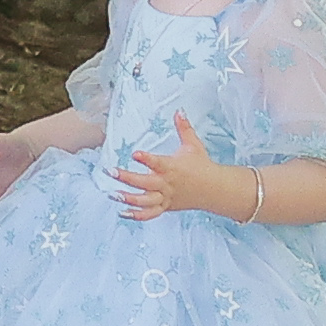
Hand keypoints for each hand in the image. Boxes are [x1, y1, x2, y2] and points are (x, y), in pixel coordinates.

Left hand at [112, 113, 243, 220]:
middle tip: (110, 171)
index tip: (134, 153)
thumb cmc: (202, 166)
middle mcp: (167, 184)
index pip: (157, 163)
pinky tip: (122, 212)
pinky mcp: (166, 206)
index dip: (146, 159)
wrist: (215, 190)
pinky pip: (151, 213)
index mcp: (172, 167)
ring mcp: (166, 197)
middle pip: (145, 183)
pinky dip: (137, 215)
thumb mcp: (193, 145)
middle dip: (127, 178)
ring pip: (146, 201)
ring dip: (129, 199)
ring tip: (112, 194)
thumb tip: (179, 110)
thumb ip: (183, 128)